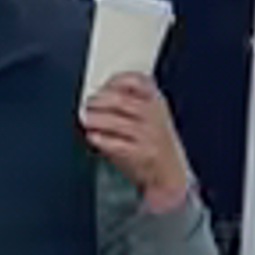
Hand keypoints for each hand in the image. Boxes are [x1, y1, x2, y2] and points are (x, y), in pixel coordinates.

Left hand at [82, 69, 191, 215]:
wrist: (169, 173)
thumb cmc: (154, 143)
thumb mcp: (149, 116)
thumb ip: (128, 103)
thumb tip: (96, 96)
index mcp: (156, 101)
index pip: (138, 81)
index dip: (116, 82)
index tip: (102, 87)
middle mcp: (154, 116)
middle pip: (121, 100)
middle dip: (99, 101)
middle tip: (87, 105)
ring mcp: (148, 135)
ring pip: (117, 121)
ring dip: (96, 119)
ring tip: (86, 119)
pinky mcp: (141, 153)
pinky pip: (117, 144)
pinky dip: (101, 139)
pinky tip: (93, 137)